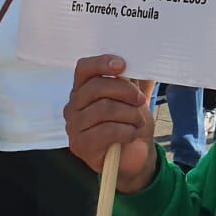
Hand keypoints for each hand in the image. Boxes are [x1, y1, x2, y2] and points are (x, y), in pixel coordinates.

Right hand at [65, 56, 157, 193]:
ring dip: (130, 114)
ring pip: (104, 109)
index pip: (83, 68)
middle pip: (96, 87)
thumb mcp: (135, 97)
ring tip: (138, 121)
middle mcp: (73, 106)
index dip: (102, 63)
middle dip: (125, 91)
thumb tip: (143, 58)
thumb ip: (135, 78)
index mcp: (83, 89)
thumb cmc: (130, 123)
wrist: (133, 157)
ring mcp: (73, 126)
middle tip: (141, 100)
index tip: (123, 65)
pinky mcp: (80, 145)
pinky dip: (126, 131)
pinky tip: (131, 134)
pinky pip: (106, 131)